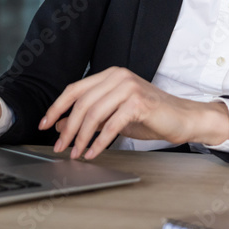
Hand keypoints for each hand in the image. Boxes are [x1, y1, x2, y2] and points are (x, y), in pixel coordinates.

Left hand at [38, 67, 228, 160]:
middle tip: (60, 147)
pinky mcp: (138, 103)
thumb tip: (63, 125)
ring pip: (94, 114)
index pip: (75, 89)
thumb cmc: (151, 116)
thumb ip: (91, 117)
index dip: (57, 108)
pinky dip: (99, 142)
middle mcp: (118, 77)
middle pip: (82, 103)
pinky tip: (93, 153)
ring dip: (81, 138)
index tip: (45, 125)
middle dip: (67, 128)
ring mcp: (128, 88)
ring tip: (76, 154)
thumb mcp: (114, 115)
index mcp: (110, 75)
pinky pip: (111, 125)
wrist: (184, 118)